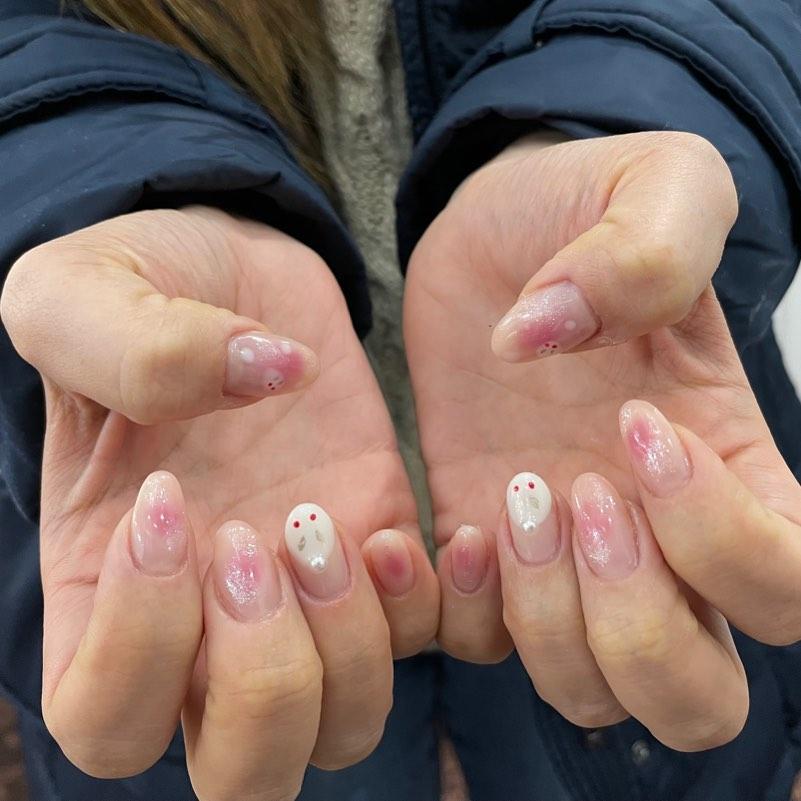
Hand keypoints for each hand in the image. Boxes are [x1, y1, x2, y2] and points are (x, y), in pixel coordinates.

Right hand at [1, 207, 437, 796]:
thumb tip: (263, 378)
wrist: (235, 272)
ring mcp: (310, 592)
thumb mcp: (84, 297)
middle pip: (244, 770)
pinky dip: (451, 605)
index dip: (138, 651)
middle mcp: (209, 618)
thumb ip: (134, 349)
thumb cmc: (140, 285)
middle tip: (262, 537)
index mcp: (105, 586)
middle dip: (265, 683)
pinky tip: (439, 524)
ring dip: (358, 648)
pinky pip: (441, 637)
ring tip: (344, 527)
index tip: (165, 504)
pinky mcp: (387, 543)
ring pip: (347, 723)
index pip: (105, 721)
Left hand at [404, 131, 800, 749]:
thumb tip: (546, 338)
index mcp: (730, 463)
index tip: (639, 427)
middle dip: (637, 625)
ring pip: (591, 693)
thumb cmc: (583, 206)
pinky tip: (440, 531)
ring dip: (549, 626)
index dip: (724, 542)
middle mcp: (656, 536)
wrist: (494, 236)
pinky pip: (478, 644)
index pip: (790, 585)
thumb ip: (646, 251)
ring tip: (512, 502)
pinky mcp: (480, 542)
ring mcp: (562, 554)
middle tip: (576, 494)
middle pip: (701, 696)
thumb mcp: (651, 188)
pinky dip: (459, 614)